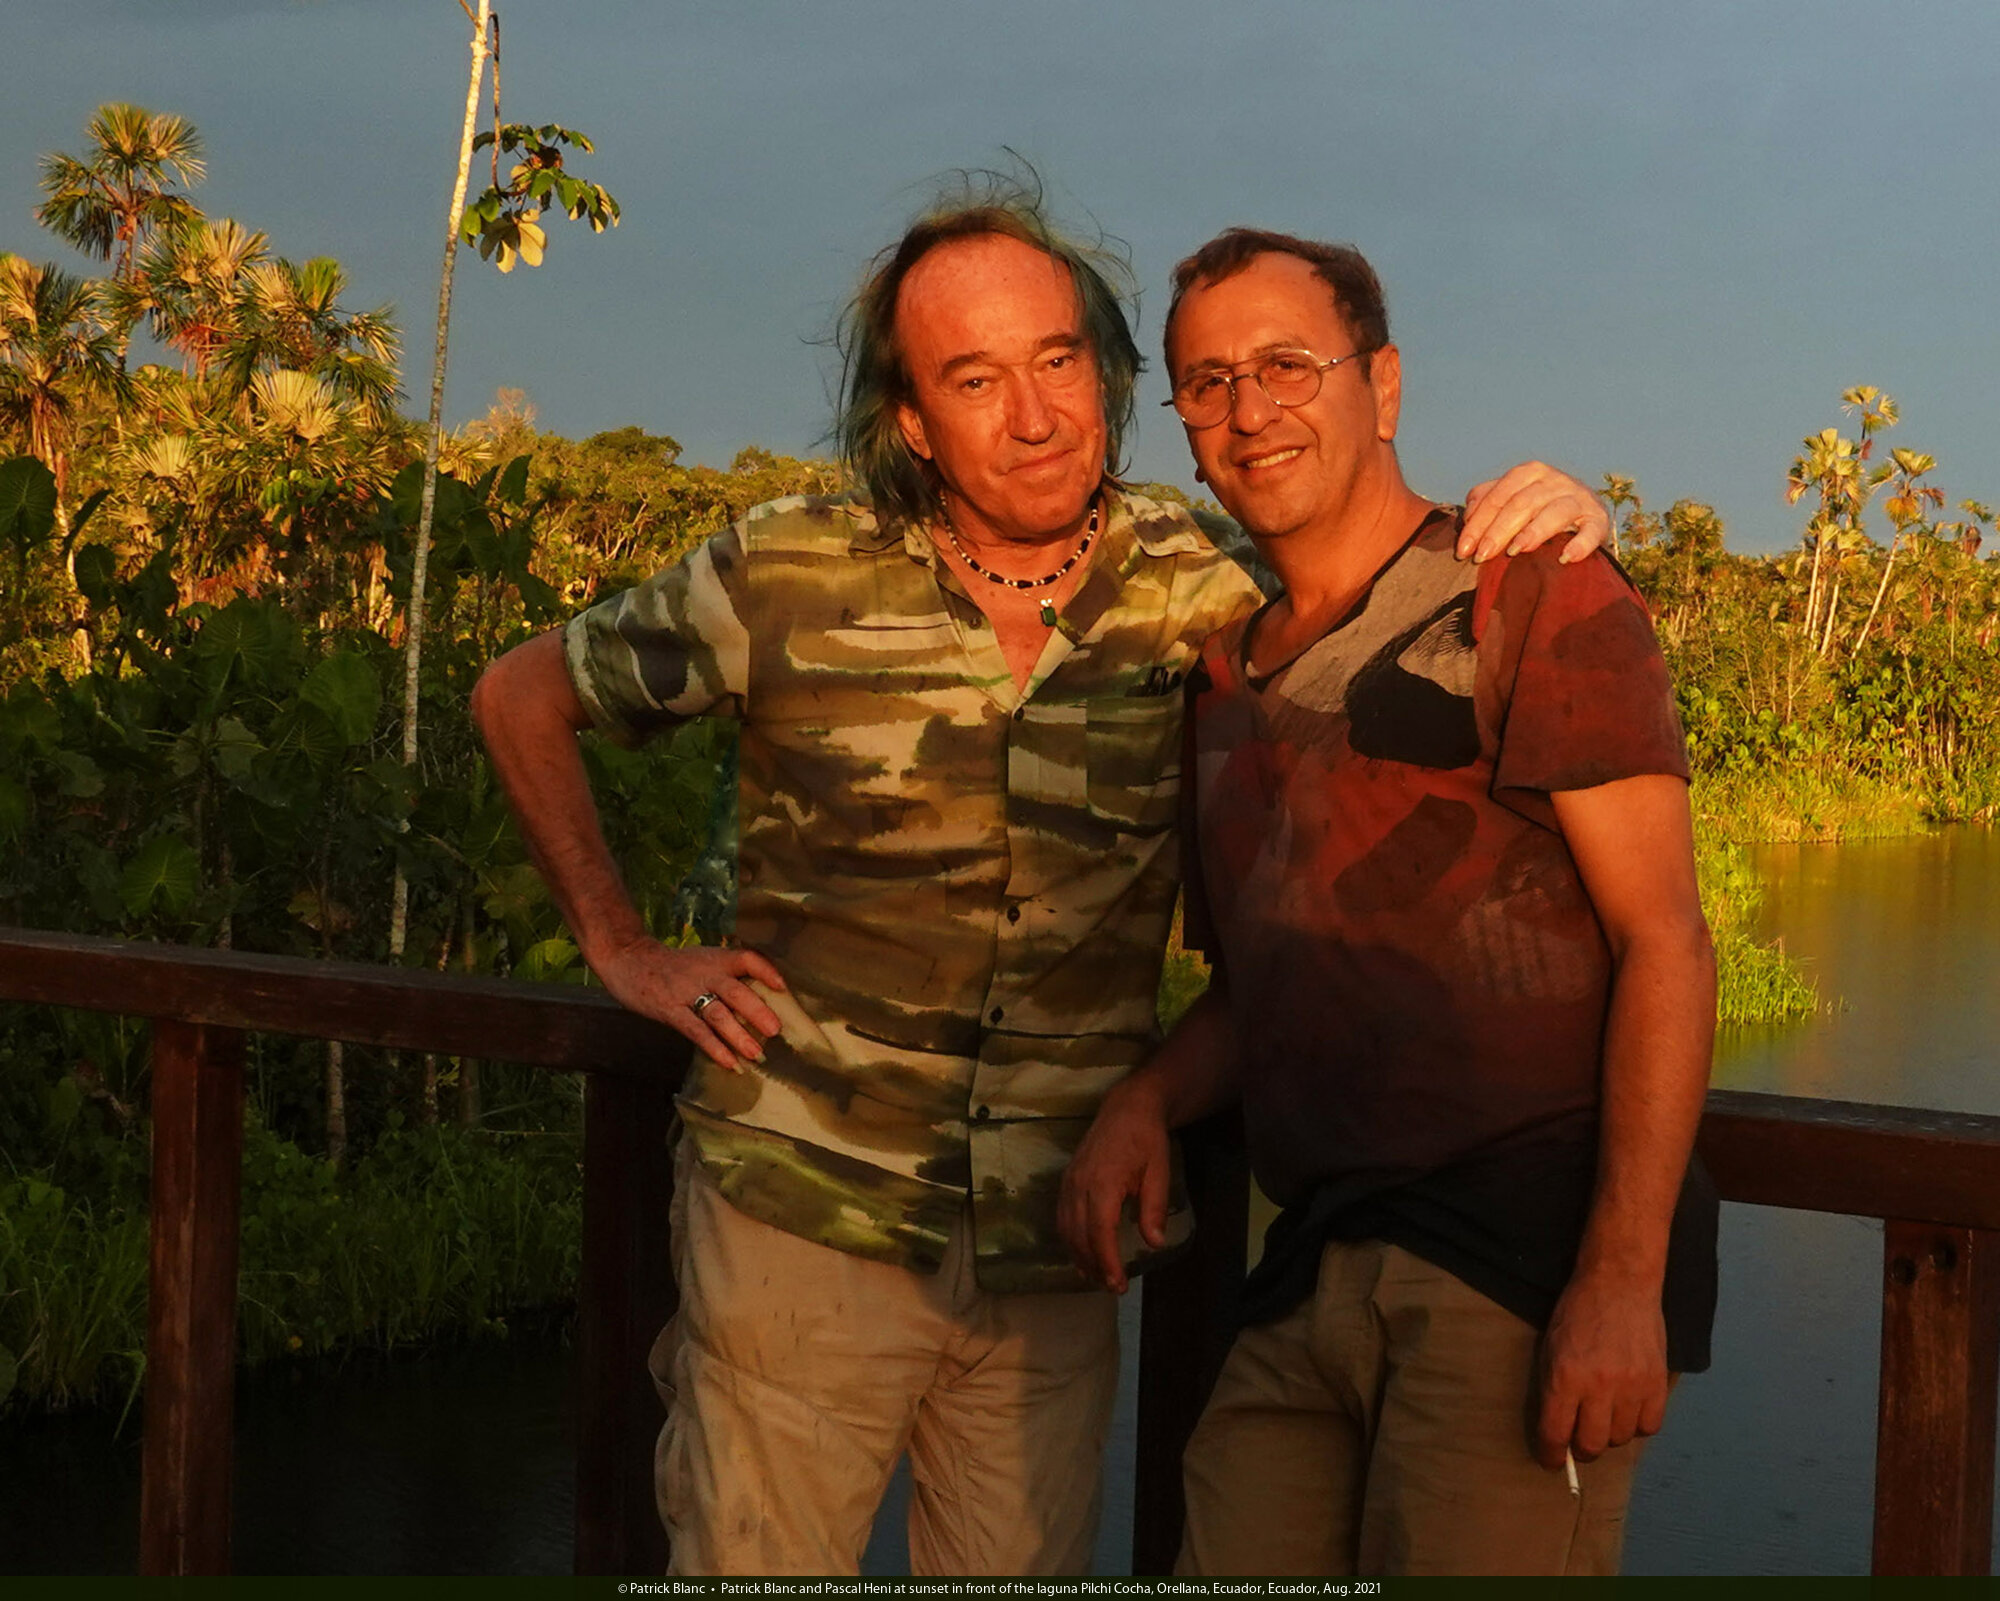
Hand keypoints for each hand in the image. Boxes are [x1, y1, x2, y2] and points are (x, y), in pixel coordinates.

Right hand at [587, 933, 787, 1070]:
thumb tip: (760, 998)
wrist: (630, 959)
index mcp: (716, 959)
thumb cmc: (672, 965)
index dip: (766, 971)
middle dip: (757, 1011)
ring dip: (738, 1035)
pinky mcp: (671, 1011)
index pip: (746, 959)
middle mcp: (704, 973)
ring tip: (756, 1054)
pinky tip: (729, 1062)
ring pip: (717, 1014)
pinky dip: (714, 1048)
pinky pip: (695, 1031)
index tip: (783, 988)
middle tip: (776, 1030)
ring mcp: (686, 993)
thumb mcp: (702, 959)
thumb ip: (727, 974)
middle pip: (735, 991)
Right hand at [1057, 1073, 1170, 1293]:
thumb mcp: (1160, 1171)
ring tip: (1098, 1278)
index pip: (1100, 1230)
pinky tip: (1082, 1255)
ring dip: (1080, 1257)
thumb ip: (1154, 1207)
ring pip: (1066, 1229)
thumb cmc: (1147, 1140)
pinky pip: (1062, 1217)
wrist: (1126, 1108)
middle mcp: (1079, 1183)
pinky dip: (1069, 1241)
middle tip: (1113, 1288)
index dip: (1107, 1260)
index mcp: (1104, 1181)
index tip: (1118, 1284)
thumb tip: (1154, 1243)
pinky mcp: (1066, 1181)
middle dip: (1095, 1265)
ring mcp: (1068, 1182)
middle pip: (1079, 1234)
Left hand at [1458, 461, 1611, 564]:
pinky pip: (1591, 531)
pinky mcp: (1599, 520)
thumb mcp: (1512, 498)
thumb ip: (1488, 500)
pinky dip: (1580, 544)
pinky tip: (1566, 558)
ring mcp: (1579, 498)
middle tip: (1481, 557)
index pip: (1498, 496)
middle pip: (1522, 504)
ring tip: (1515, 551)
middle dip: (1497, 532)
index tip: (1463, 550)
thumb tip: (1467, 519)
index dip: (1478, 523)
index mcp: (1530, 472)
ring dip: (1534, 532)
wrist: (1584, 514)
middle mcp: (1556, 480)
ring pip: (1554, 512)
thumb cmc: (1537, 509)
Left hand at [1532, 1269, 1669, 1470]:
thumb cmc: (1577, 1313)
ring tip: (1604, 1416)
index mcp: (1565, 1377)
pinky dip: (1637, 1425)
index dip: (1551, 1455)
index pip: (1556, 1433)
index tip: (1551, 1461)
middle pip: (1591, 1444)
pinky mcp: (1657, 1383)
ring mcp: (1632, 1386)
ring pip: (1621, 1438)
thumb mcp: (1550, 1348)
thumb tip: (1557, 1430)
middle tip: (1579, 1440)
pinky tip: (1628, 1411)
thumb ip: (1551, 1390)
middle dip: (1581, 1449)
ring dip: (1609, 1434)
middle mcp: (1599, 1387)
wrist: (1619, 1284)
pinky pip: (1650, 1426)